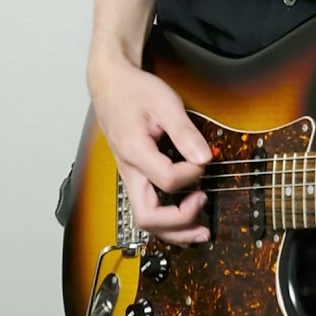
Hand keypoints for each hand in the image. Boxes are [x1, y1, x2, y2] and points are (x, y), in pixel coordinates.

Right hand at [87, 55, 213, 245]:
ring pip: (146, 218)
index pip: (168, 180)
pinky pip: (148, 207)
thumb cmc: (134, 91)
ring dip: (174, 230)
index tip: (203, 159)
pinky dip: (168, 219)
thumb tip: (204, 157)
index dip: (192, 174)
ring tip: (200, 231)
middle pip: (148, 216)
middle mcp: (129, 170)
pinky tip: (187, 217)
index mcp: (135, 152)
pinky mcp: (136, 176)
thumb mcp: (164, 103)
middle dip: (179, 224)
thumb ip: (184, 132)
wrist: (110, 84)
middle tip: (204, 213)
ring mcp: (131, 176)